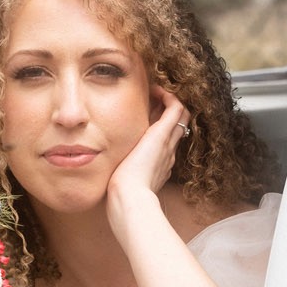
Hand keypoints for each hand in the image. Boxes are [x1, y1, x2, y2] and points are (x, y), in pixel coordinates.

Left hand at [106, 85, 188, 231]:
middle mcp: (167, 153)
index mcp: (158, 165)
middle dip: (167, 113)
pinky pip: (176, 109)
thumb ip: (119, 175)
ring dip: (170, 102)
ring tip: (158, 92)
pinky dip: (170, 97)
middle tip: (155, 101)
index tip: (147, 121)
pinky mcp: (162, 134)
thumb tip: (107, 175)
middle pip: (176, 128)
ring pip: (180, 117)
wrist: (130, 196)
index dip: (160, 129)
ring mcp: (167, 143)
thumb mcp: (122, 182)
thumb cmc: (122, 193)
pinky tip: (158, 91)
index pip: (165, 143)